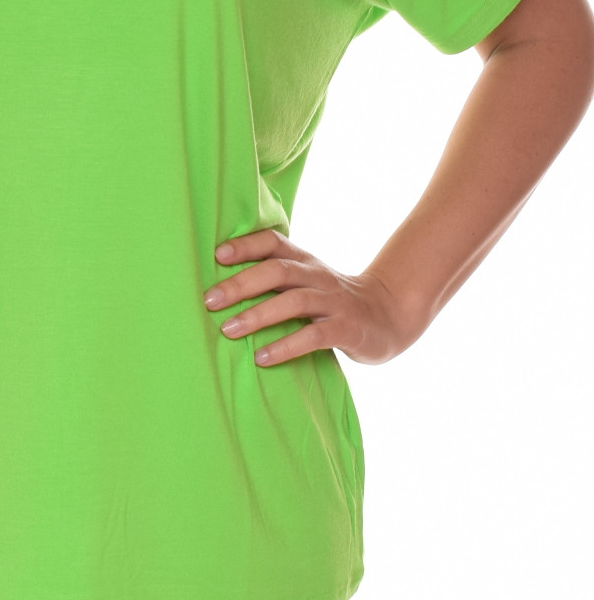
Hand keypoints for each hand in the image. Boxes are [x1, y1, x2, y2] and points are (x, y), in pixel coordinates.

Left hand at [203, 228, 422, 365]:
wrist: (389, 316)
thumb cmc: (331, 301)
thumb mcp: (306, 281)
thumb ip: (273, 277)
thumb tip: (218, 286)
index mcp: (304, 261)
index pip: (274, 242)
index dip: (246, 245)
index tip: (217, 255)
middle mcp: (317, 276)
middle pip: (278, 271)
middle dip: (241, 284)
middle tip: (210, 301)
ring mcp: (334, 302)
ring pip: (294, 302)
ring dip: (258, 315)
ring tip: (228, 330)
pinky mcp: (346, 329)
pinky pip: (314, 336)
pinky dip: (286, 346)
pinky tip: (262, 358)